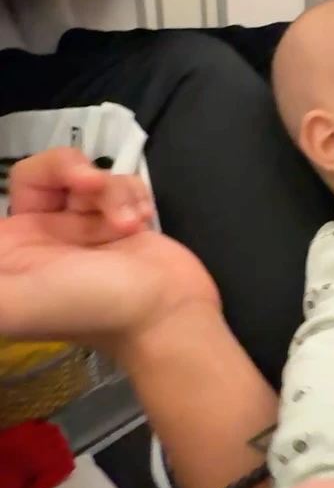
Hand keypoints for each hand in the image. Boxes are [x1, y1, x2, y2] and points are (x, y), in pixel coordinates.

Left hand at [0, 149, 218, 351]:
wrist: (166, 316)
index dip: (33, 179)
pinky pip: (122, 184)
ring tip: (130, 223)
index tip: (61, 188)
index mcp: (12, 250)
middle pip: (47, 172)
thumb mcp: (12, 302)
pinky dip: (135, 197)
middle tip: (92, 186)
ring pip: (90, 176)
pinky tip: (142, 222)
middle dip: (72, 171)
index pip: (9, 191)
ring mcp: (88, 227)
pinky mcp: (125, 222)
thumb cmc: (90, 306)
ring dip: (113, 191)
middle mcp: (46, 235)